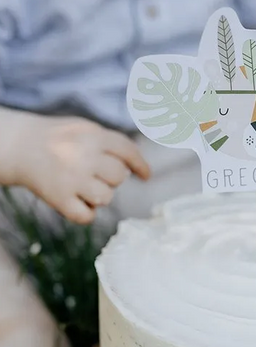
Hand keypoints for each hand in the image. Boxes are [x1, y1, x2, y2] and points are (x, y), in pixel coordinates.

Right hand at [0, 109, 150, 223]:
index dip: (140, 165)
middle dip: (111, 178)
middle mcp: (83, 155)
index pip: (127, 151)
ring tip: (83, 186)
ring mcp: (71, 178)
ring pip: (106, 198)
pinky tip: (77, 202)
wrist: (18, 146)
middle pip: (119, 177)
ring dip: (99, 196)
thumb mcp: (84, 129)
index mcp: (92, 135)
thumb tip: (136, 168)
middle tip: (93, 173)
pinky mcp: (59, 198)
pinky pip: (87, 216)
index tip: (146, 176)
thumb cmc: (59, 140)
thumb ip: (110, 143)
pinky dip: (86, 213)